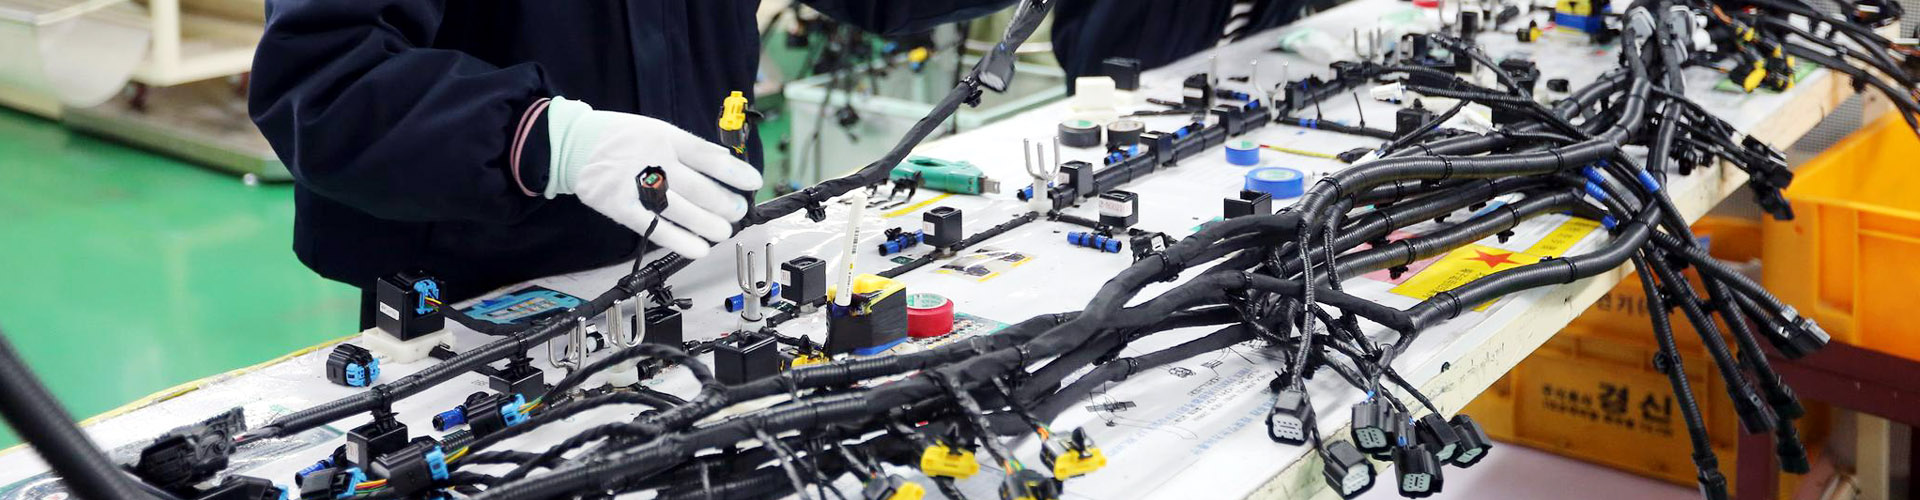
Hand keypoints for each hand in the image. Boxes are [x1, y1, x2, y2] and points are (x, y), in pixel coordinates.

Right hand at [544, 97, 761, 258]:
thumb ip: (689, 149)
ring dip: (708, 225)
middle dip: (725, 203)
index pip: (708, 156)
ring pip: (681, 210)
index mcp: (665, 137)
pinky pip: (654, 228)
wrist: (574, 144)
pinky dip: (679, 241)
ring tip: (724, 231)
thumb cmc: (622, 139)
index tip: (753, 182)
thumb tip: (726, 164)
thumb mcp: (657, 130)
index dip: (734, 171)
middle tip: (738, 212)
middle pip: (698, 187)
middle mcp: (652, 159)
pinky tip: (699, 248)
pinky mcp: (619, 206)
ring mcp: (635, 184)